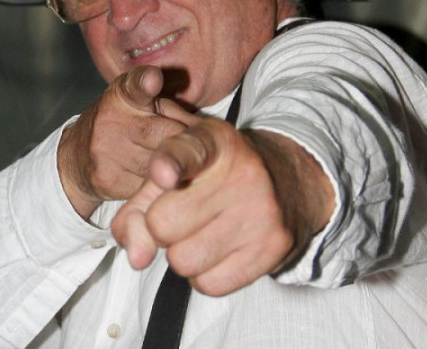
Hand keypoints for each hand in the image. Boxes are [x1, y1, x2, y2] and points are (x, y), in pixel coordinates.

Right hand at [58, 66, 197, 218]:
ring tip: (165, 162)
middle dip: (179, 143)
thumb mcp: (143, 109)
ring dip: (170, 166)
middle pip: (162, 135)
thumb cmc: (124, 126)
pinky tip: (150, 179)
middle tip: (184, 147)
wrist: (75, 159)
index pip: (135, 85)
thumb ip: (175, 113)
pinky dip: (156, 185)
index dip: (146, 82)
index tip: (153, 79)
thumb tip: (207, 132)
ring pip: (157, 164)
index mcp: (123, 95)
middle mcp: (111, 119)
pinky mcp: (105, 179)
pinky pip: (147, 187)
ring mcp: (105, 150)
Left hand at [111, 119, 334, 295]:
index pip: (186, 152)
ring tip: (202, 232)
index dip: (169, 164)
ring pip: (183, 260)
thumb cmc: (216, 178)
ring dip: (182, 254)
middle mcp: (241, 172)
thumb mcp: (176, 172)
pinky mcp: (272, 248)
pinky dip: (204, 274)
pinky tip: (218, 251)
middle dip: (161, 228)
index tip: (163, 175)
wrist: (288, 182)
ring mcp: (260, 211)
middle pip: (163, 224)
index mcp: (213, 141)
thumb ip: (139, 207)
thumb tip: (137, 257)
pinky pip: (209, 284)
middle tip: (182, 215)